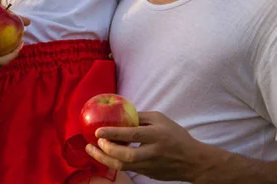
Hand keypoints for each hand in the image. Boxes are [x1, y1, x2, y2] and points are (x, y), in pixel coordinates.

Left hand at [85, 111, 205, 181]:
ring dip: (105, 159)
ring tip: (92, 150)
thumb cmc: (176, 136)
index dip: (113, 133)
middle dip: (106, 150)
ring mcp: (150, 166)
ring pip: (123, 166)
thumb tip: (120, 112)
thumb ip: (140, 116)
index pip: (132, 135)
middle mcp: (153, 152)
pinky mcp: (148, 174)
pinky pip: (127, 169)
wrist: (194, 162)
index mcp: (157, 136)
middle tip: (94, 142)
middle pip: (125, 156)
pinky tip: (104, 155)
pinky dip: (113, 162)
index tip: (98, 131)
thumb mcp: (161, 120)